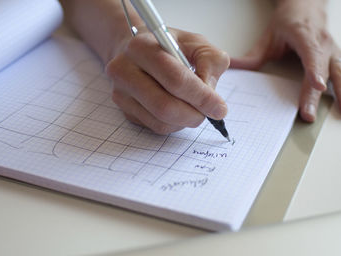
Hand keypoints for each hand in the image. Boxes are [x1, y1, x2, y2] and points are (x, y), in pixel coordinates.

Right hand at [106, 27, 228, 133]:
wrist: (138, 52)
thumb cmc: (170, 47)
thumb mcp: (196, 43)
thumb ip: (210, 62)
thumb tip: (210, 94)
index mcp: (141, 47)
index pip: (175, 79)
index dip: (201, 97)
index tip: (220, 108)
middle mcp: (124, 70)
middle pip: (164, 105)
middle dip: (194, 114)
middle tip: (209, 113)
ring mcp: (120, 93)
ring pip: (160, 121)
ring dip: (185, 121)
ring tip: (195, 109)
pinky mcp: (124, 110)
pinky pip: (155, 126)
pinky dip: (175, 124)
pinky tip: (180, 110)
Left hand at [230, 0, 340, 121]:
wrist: (306, 6)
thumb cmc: (288, 21)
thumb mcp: (269, 36)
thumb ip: (253, 55)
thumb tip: (232, 67)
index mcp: (305, 36)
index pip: (311, 54)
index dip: (314, 70)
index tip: (317, 86)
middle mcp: (323, 43)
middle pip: (324, 69)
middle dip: (318, 94)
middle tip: (311, 115)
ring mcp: (333, 49)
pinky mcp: (339, 55)